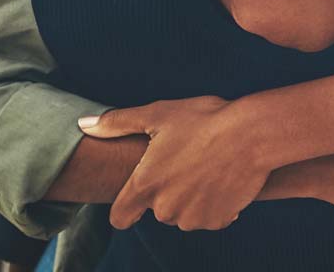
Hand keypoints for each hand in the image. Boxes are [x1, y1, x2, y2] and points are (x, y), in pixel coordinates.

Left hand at [79, 95, 268, 230]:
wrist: (250, 134)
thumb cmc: (203, 120)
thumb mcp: (158, 113)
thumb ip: (117, 123)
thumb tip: (83, 123)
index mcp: (146, 185)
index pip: (120, 216)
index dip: (126, 205)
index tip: (137, 191)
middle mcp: (165, 209)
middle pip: (157, 209)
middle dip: (166, 189)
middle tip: (184, 158)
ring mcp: (193, 218)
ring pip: (183, 213)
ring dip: (190, 196)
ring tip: (205, 163)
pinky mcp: (218, 220)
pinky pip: (209, 215)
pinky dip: (213, 202)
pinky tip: (221, 176)